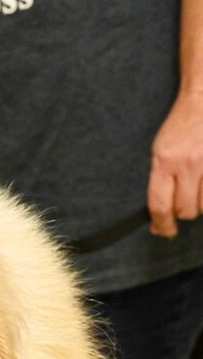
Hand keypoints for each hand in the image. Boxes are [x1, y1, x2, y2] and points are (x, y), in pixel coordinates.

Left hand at [148, 90, 202, 236]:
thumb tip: (159, 218)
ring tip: (198, 188)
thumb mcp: (160, 152)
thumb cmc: (181, 127)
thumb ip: (160, 183)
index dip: (162, 224)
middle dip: (183, 212)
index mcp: (164, 161)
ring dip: (201, 203)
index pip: (159, 205)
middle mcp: (188, 163)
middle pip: (185, 210)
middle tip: (183, 204)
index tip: (163, 231)